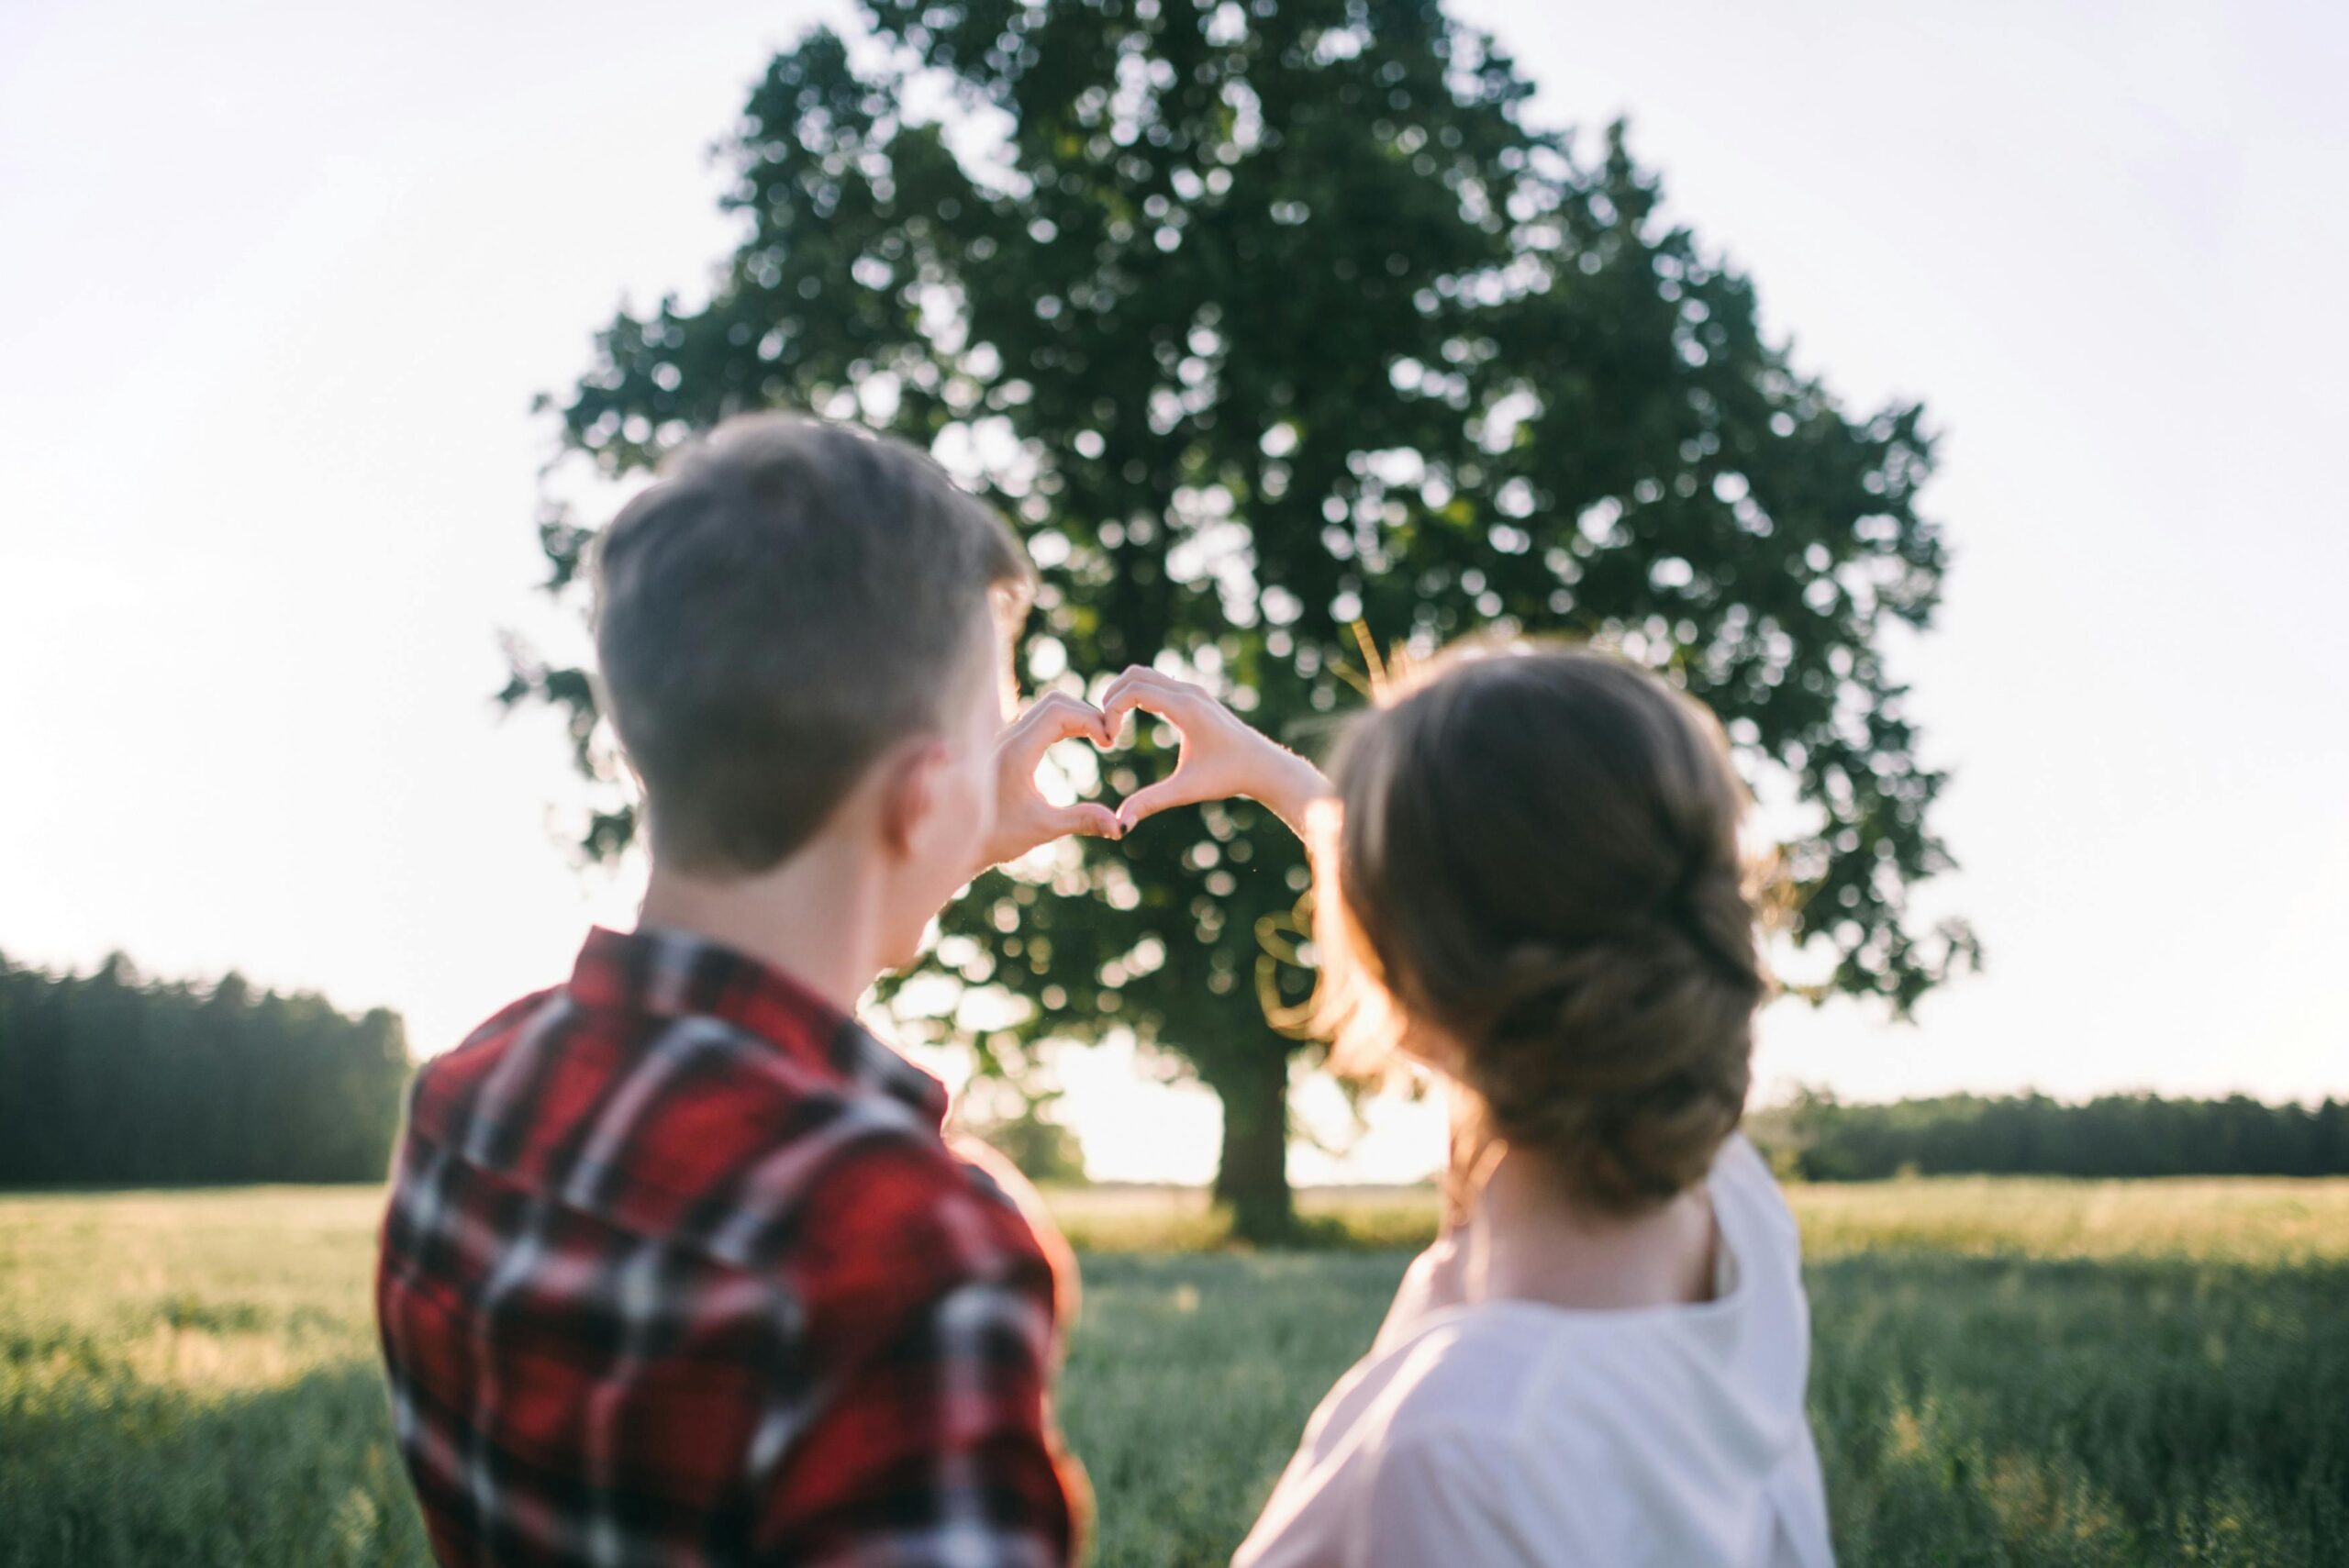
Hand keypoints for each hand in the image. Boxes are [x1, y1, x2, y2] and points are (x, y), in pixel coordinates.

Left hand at [975, 692, 1122, 871]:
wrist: (955, 840)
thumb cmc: (996, 837)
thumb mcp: (1043, 829)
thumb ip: (1082, 821)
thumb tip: (1120, 826)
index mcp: (1017, 751)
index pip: (1059, 712)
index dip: (1091, 719)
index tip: (1109, 742)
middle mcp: (1008, 737)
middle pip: (1055, 702)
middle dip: (1087, 714)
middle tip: (1108, 739)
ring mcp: (1006, 738)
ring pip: (1046, 707)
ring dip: (1075, 716)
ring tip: (1098, 740)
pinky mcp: (1006, 744)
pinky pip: (1038, 719)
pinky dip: (1063, 722)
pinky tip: (1078, 741)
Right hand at [1097, 666, 1330, 837]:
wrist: (1264, 766)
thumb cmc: (1229, 777)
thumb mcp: (1186, 790)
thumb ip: (1150, 803)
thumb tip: (1119, 825)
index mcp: (1186, 708)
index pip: (1134, 691)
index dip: (1112, 710)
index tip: (1110, 739)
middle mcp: (1189, 692)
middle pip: (1135, 675)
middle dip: (1112, 696)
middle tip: (1105, 728)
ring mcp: (1193, 691)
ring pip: (1146, 675)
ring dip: (1124, 692)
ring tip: (1114, 724)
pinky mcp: (1196, 696)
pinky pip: (1158, 682)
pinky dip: (1138, 693)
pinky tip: (1133, 719)